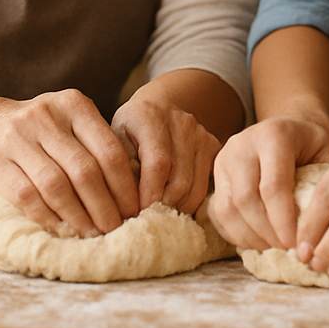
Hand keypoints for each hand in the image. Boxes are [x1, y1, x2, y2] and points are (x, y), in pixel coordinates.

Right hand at [0, 88, 139, 235]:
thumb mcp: (68, 122)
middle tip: (117, 229)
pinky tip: (62, 230)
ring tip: (93, 234)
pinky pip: (28, 198)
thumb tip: (132, 193)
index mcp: (73, 104)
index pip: (109, 149)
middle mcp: (46, 116)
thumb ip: (95, 145)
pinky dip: (49, 218)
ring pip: (57, 186)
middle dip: (105, 206)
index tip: (135, 210)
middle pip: (85, 170)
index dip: (125, 185)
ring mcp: (18, 138)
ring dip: (78, 217)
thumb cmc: (39, 132)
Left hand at [110, 93, 219, 215]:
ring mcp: (201, 134)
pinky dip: (191, 203)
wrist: (159, 105)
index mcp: (149, 116)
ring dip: (177, 209)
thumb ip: (118, 168)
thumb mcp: (114, 140)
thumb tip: (122, 209)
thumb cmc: (130, 129)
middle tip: (146, 222)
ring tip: (159, 217)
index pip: (157, 163)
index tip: (136, 215)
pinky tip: (174, 207)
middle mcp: (181, 122)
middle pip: (179, 180)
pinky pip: (206, 186)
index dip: (149, 194)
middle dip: (162, 207)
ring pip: (195, 188)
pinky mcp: (215, 147)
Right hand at [211, 113, 328, 250]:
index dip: (283, 221)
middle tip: (286, 250)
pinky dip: (235, 234)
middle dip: (266, 233)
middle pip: (245, 199)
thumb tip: (321, 228)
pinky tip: (256, 242)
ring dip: (250, 237)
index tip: (296, 244)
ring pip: (227, 209)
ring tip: (272, 248)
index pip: (273, 187)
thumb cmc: (312, 144)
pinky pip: (217, 212)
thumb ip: (324, 184)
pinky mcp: (215, 174)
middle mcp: (242, 144)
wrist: (291, 125)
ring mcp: (224, 158)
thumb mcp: (328, 154)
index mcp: (273, 135)